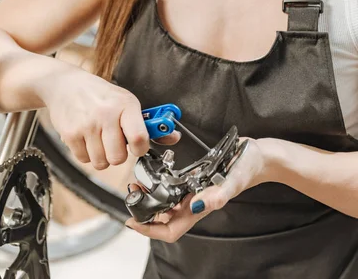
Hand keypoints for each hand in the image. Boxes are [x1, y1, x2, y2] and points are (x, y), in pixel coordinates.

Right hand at [40, 69, 179, 167]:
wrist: (65, 84)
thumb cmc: (100, 95)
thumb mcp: (126, 102)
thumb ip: (148, 124)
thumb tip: (173, 137)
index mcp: (125, 104)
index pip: (139, 138)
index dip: (140, 149)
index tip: (137, 146)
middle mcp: (106, 114)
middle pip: (118, 158)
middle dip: (118, 154)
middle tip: (114, 141)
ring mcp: (87, 125)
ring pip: (101, 163)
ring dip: (102, 156)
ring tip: (99, 138)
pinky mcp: (70, 134)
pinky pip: (84, 160)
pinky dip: (86, 153)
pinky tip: (86, 137)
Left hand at [126, 137, 274, 241]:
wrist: (255, 156)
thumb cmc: (247, 169)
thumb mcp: (234, 180)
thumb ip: (218, 195)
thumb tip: (198, 206)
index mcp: (200, 208)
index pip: (170, 230)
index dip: (150, 230)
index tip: (133, 221)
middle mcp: (193, 202)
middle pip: (163, 218)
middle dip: (144, 210)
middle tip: (132, 194)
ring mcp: (192, 191)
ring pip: (165, 203)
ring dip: (150, 196)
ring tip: (138, 182)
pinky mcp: (193, 179)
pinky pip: (173, 187)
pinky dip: (161, 182)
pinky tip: (155, 172)